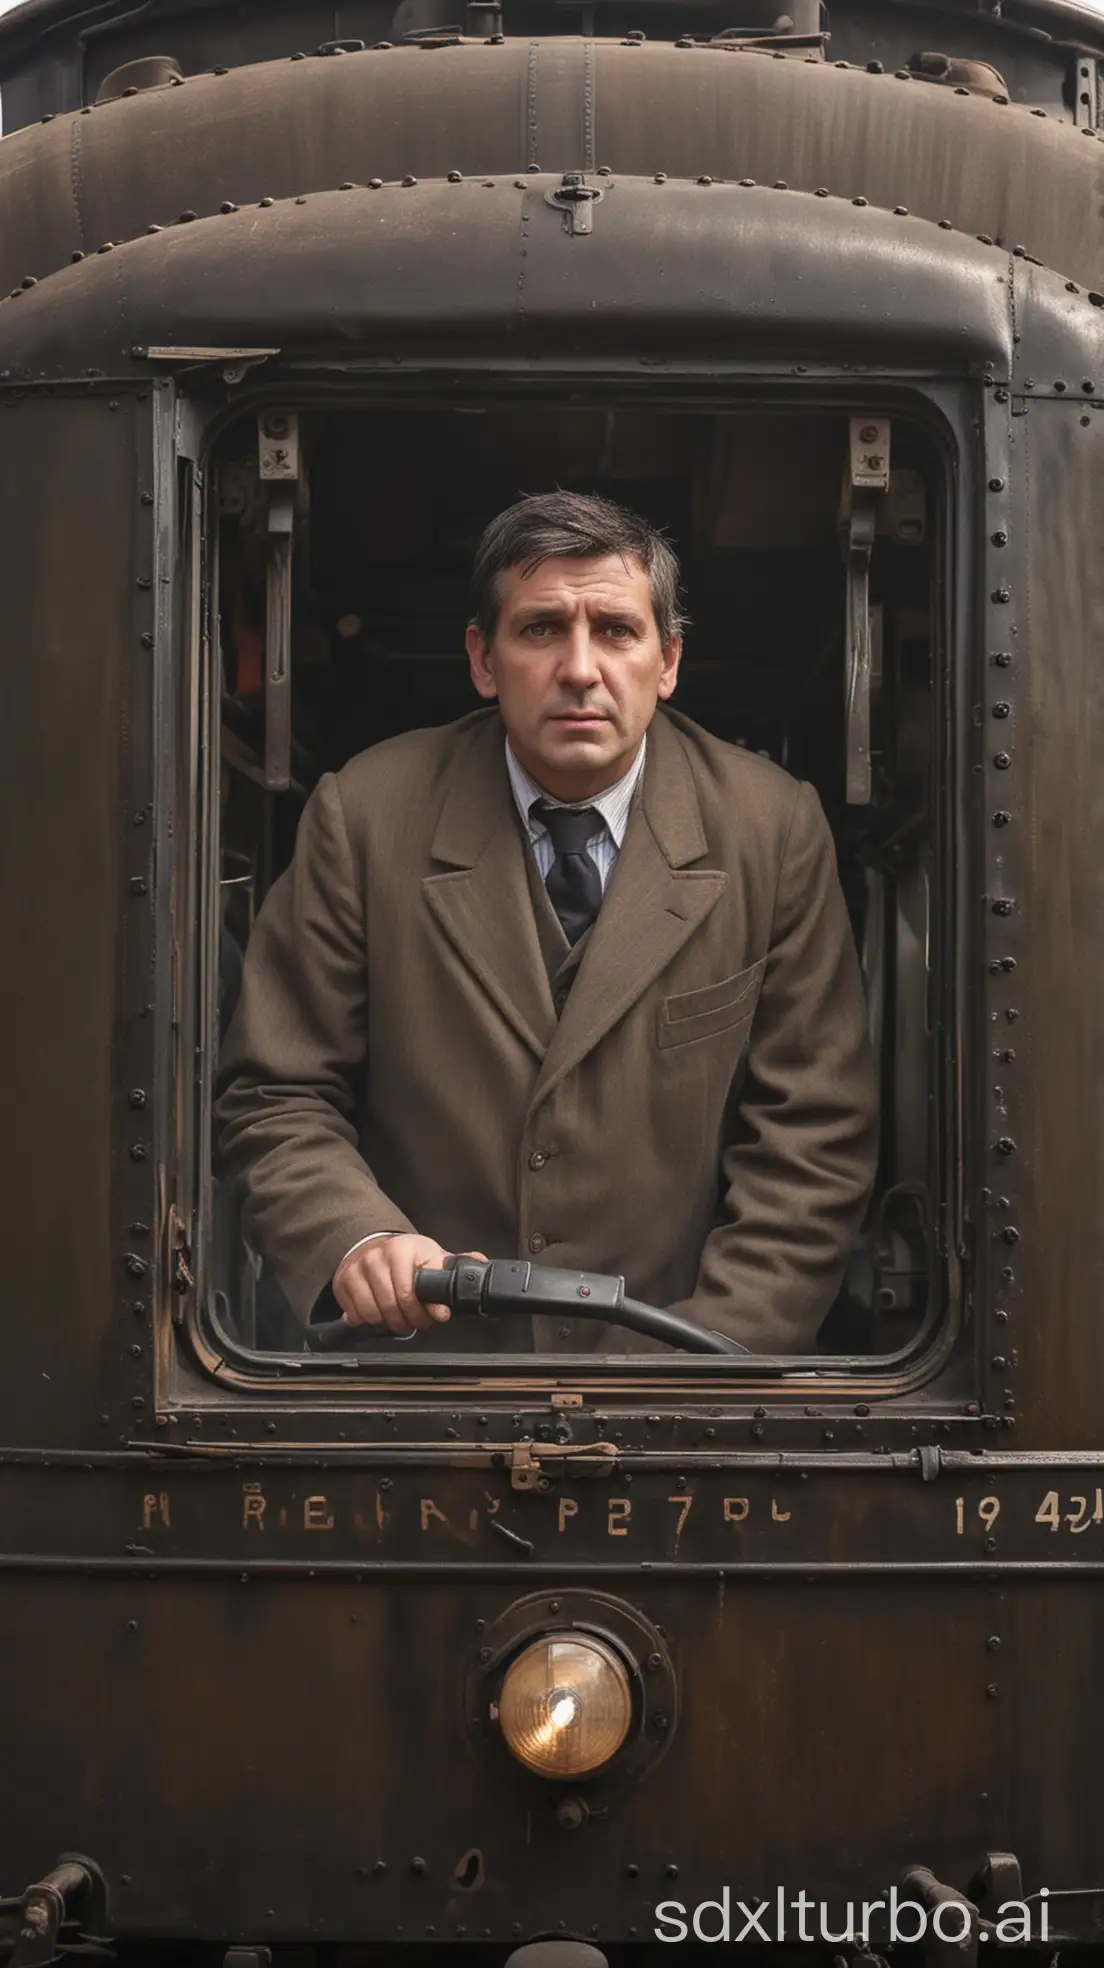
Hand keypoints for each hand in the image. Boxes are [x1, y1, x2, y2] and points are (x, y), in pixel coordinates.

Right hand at [332, 1234, 488, 1336]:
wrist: (371, 1245)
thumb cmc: (406, 1256)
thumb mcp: (431, 1255)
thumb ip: (453, 1263)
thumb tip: (479, 1263)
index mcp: (405, 1248)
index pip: (415, 1289)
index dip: (429, 1309)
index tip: (438, 1316)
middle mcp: (379, 1256)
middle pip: (396, 1305)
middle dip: (410, 1320)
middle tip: (417, 1322)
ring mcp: (359, 1268)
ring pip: (375, 1312)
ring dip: (390, 1323)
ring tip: (399, 1320)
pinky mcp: (343, 1281)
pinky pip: (357, 1313)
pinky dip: (369, 1321)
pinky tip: (380, 1315)